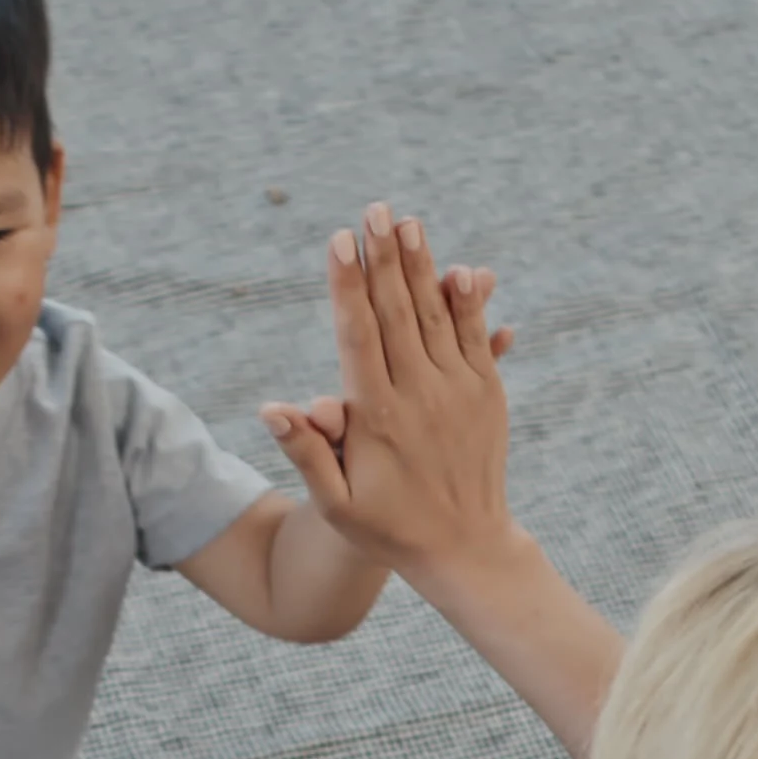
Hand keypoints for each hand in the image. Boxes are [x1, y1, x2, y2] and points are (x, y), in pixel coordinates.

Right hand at [259, 203, 515, 572]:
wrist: (466, 548)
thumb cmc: (388, 528)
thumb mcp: (336, 504)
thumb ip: (305, 453)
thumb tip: (270, 410)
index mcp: (377, 416)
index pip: (358, 334)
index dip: (347, 284)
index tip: (340, 241)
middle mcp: (419, 395)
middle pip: (397, 312)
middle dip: (383, 257)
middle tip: (374, 210)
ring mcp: (458, 392)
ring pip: (435, 316)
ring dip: (421, 266)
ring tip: (408, 223)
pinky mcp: (487, 395)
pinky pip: (474, 338)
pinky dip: (468, 303)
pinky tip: (462, 270)